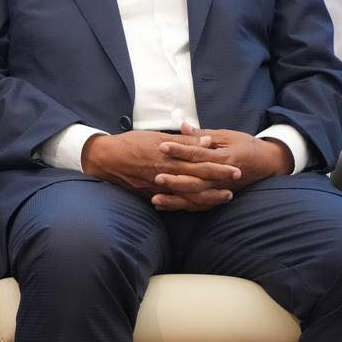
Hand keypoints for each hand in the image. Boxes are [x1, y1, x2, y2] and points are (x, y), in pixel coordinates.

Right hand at [82, 130, 240, 210]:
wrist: (105, 159)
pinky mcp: (151, 196)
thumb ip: (183, 141)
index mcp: (169, 157)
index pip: (200, 164)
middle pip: (199, 182)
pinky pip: (175, 203)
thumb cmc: (130, 143)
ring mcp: (159, 188)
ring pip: (189, 197)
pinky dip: (189, 205)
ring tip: (223, 197)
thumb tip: (207, 141)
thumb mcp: (156, 136)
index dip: (219, 167)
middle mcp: (166, 174)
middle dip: (219, 184)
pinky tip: (199, 205)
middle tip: (236, 185)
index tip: (235, 168)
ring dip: (208, 198)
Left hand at [152, 122, 293, 208]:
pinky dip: (182, 207)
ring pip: (196, 197)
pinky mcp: (218, 197)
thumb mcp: (227, 135)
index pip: (198, 154)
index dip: (180, 150)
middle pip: (195, 180)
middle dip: (175, 179)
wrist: (269, 164)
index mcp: (224, 158)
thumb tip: (182, 126)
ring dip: (176, 199)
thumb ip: (203, 134)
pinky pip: (199, 206)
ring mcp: (220, 190)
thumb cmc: (247, 146)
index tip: (162, 146)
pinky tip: (164, 207)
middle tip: (155, 175)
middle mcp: (222, 177)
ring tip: (155, 199)